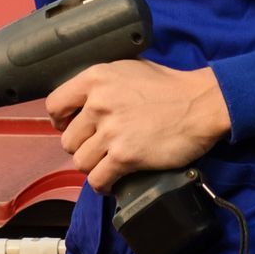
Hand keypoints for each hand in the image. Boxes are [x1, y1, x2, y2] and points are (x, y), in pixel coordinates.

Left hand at [46, 61, 232, 193]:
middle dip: (81, 147)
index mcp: (95, 78)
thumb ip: (102, 83)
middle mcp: (98, 103)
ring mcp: (111, 131)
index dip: (59, 120)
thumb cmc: (168, 85)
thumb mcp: (128, 69)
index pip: (54, 104)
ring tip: (105, 165)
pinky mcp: (126, 156)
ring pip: (80, 162)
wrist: (199, 104)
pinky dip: (101, 185)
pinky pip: (98, 179)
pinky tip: (109, 182)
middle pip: (67, 139)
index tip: (70, 126)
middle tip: (96, 148)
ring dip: (92, 167)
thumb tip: (84, 99)